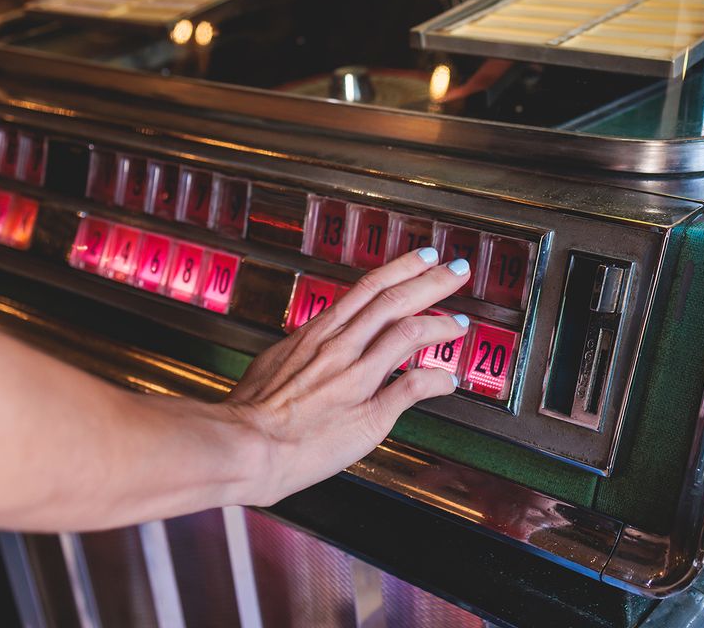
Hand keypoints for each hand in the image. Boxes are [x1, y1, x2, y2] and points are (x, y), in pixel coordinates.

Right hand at [225, 248, 470, 505]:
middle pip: (394, 300)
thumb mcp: (275, 362)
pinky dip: (437, 380)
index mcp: (318, 333)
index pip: (368, 288)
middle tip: (458, 269)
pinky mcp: (368, 413)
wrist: (244, 445)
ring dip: (440, 324)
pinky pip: (412, 387)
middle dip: (432, 281)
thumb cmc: (251, 412)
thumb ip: (305, 351)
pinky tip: (448, 381)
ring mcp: (355, 378)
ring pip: (406, 333)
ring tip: (460, 322)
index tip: (423, 259)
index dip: (401, 269)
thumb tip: (317, 345)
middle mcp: (339, 348)